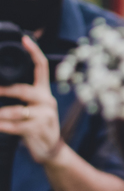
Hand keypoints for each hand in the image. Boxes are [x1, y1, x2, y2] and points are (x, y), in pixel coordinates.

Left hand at [0, 36, 62, 163]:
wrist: (51, 151)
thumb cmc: (36, 127)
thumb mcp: (34, 109)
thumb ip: (22, 98)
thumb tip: (1, 87)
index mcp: (44, 92)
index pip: (42, 67)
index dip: (34, 52)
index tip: (24, 39)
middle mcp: (47, 101)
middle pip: (24, 89)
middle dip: (4, 91)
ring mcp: (45, 115)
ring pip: (17, 111)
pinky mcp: (38, 129)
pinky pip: (14, 126)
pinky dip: (2, 126)